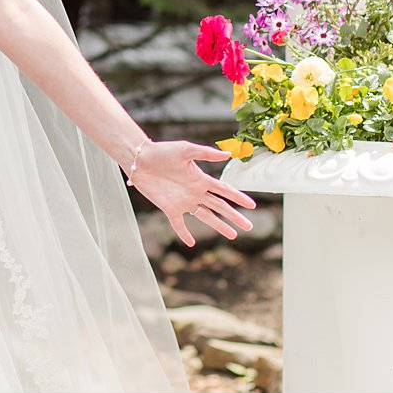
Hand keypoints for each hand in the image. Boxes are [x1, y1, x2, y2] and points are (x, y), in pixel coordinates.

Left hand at [129, 140, 256, 246]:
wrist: (139, 159)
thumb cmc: (162, 151)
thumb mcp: (185, 149)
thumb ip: (206, 153)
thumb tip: (228, 154)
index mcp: (201, 179)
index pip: (224, 190)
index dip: (238, 197)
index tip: (252, 205)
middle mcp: (195, 192)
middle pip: (219, 206)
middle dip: (234, 216)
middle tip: (249, 227)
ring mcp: (183, 201)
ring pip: (205, 216)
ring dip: (219, 226)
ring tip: (232, 235)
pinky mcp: (169, 207)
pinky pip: (178, 223)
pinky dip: (184, 233)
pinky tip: (191, 243)